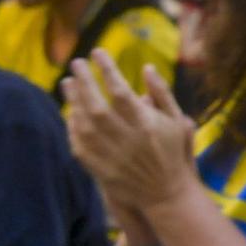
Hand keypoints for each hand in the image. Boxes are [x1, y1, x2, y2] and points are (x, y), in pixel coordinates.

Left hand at [61, 54, 195, 210]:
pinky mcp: (100, 169)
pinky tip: (72, 112)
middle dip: (84, 80)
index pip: (120, 90)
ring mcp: (111, 155)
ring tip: (68, 82)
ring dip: (73, 100)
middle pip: (96, 104)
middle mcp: (126, 139)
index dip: (106, 69)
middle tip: (76, 62)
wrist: (166, 194)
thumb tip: (146, 67)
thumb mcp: (177, 121)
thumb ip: (162, 94)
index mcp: (147, 124)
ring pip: (83, 123)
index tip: (97, 52)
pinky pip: (78, 143)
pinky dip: (73, 125)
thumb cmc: (174, 152)